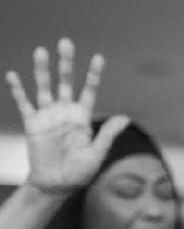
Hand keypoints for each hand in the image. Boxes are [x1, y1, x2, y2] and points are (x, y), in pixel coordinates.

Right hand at [5, 38, 128, 194]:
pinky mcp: (33, 124)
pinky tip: (13, 76)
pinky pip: (24, 104)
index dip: (93, 75)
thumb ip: (107, 134)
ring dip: (42, 70)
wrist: (57, 185)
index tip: (99, 58)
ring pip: (45, 88)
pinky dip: (18, 90)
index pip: (89, 91)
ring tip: (41, 51)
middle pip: (65, 82)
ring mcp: (48, 116)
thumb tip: (125, 117)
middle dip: (66, 64)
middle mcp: (65, 113)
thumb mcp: (97, 153)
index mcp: (83, 118)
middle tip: (66, 42)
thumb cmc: (80, 172)